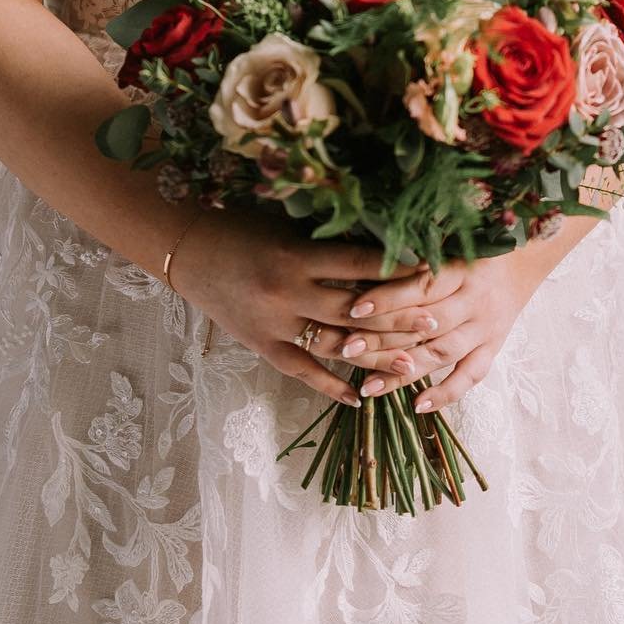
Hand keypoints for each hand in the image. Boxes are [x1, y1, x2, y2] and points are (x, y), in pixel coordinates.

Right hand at [168, 206, 425, 406]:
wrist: (187, 249)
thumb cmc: (240, 225)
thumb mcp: (285, 225)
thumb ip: (325, 240)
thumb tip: (381, 243)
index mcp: (294, 255)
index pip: (356, 264)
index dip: (395, 268)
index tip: (431, 269)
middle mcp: (286, 294)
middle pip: (354, 312)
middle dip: (398, 318)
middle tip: (436, 321)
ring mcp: (273, 326)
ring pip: (334, 348)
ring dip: (376, 358)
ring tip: (413, 365)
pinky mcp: (261, 347)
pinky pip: (302, 372)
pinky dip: (331, 387)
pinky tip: (359, 398)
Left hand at [334, 251, 540, 411]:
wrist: (521, 263)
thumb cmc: (471, 251)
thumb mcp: (446, 245)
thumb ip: (413, 259)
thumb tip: (362, 268)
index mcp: (461, 270)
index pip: (421, 287)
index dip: (388, 298)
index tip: (354, 309)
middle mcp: (474, 301)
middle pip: (426, 325)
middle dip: (384, 338)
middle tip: (347, 349)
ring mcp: (485, 329)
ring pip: (442, 354)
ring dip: (404, 372)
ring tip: (368, 387)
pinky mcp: (492, 350)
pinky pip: (470, 377)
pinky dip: (445, 394)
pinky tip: (417, 406)